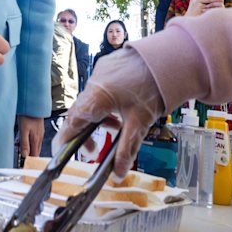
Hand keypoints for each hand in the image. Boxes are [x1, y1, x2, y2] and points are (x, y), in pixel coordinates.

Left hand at [18, 116, 43, 159]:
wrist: (33, 105)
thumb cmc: (27, 117)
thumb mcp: (23, 131)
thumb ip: (24, 143)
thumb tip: (25, 155)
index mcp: (36, 140)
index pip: (34, 155)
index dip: (29, 160)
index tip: (23, 163)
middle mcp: (39, 138)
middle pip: (34, 151)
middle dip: (26, 154)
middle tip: (18, 152)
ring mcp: (40, 134)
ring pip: (33, 145)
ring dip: (26, 147)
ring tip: (17, 143)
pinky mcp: (38, 130)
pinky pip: (33, 139)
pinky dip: (27, 141)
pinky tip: (21, 137)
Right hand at [53, 48, 164, 179]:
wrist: (169, 57)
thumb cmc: (154, 87)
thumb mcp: (140, 122)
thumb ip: (126, 149)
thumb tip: (117, 173)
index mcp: (97, 97)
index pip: (73, 122)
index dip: (65, 139)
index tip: (61, 151)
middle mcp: (94, 83)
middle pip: (79, 111)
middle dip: (84, 132)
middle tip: (93, 148)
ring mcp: (100, 72)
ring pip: (90, 99)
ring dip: (96, 117)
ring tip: (114, 128)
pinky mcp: (108, 66)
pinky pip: (98, 88)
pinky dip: (104, 102)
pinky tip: (120, 109)